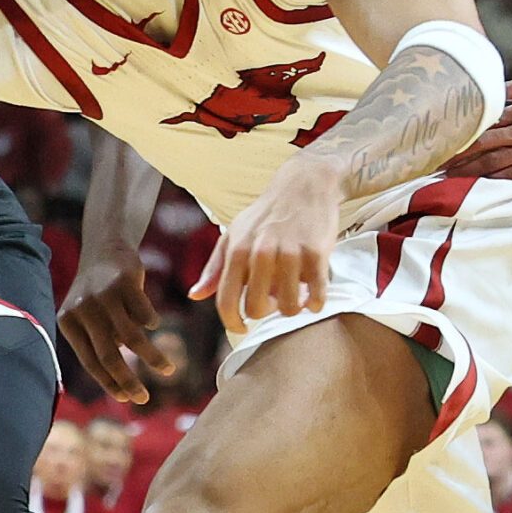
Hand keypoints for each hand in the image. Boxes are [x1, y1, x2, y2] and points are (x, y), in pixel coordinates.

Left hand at [58, 246, 171, 403]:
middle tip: (144, 399)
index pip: (90, 361)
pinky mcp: (124, 282)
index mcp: (68, 322)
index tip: (127, 399)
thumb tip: (121, 384)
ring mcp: (103, 295)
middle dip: (129, 381)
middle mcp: (82, 309)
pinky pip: (145, 315)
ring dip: (152, 358)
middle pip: (109, 355)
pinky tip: (153, 323)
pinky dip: (152, 323)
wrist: (105, 248)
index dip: (109, 383)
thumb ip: (98, 344)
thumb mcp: (87, 316)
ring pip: (132, 338)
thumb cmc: (98, 293)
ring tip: (167, 370)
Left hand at [192, 157, 340, 335]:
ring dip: (293, 308)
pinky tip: (313, 296)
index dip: (233, 323)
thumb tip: (194, 295)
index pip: (227, 301)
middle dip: (266, 312)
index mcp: (237, 250)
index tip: (242, 328)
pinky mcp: (316, 253)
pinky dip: (315, 303)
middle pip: (258, 309)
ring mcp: (290, 253)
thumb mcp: (234, 234)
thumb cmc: (265, 215)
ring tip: (294, 294)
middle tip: (273, 301)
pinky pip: (315, 296)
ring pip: (289, 307)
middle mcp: (261, 252)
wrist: (304, 184)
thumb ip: (214, 267)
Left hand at [446, 75, 511, 182]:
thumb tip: (494, 88)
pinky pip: (510, 178)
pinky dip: (489, 184)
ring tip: (441, 180)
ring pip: (490, 164)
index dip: (457, 131)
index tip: (437, 137)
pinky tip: (472, 189)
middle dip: (452, 155)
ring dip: (464, 173)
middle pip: (479, 144)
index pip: (481, 121)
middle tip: (427, 163)